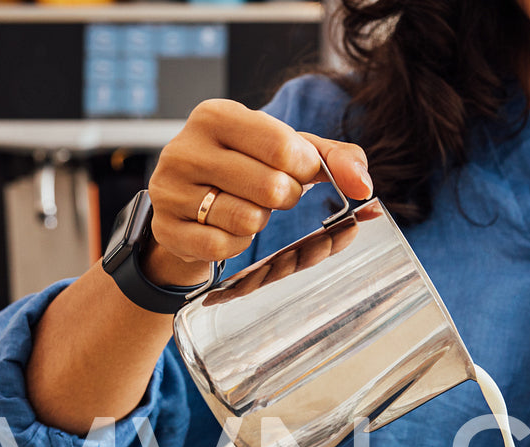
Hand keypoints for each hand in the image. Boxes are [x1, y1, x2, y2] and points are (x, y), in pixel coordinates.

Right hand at [142, 99, 373, 286]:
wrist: (185, 204)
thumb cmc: (244, 168)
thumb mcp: (286, 150)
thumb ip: (334, 157)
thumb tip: (363, 186)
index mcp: (216, 115)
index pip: (283, 146)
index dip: (304, 168)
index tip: (297, 170)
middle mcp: (185, 148)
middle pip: (271, 187)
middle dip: (286, 198)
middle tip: (273, 194)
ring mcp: (169, 190)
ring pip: (247, 220)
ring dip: (259, 221)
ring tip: (245, 207)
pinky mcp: (166, 229)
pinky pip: (223, 247)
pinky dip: (236, 244)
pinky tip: (226, 228)